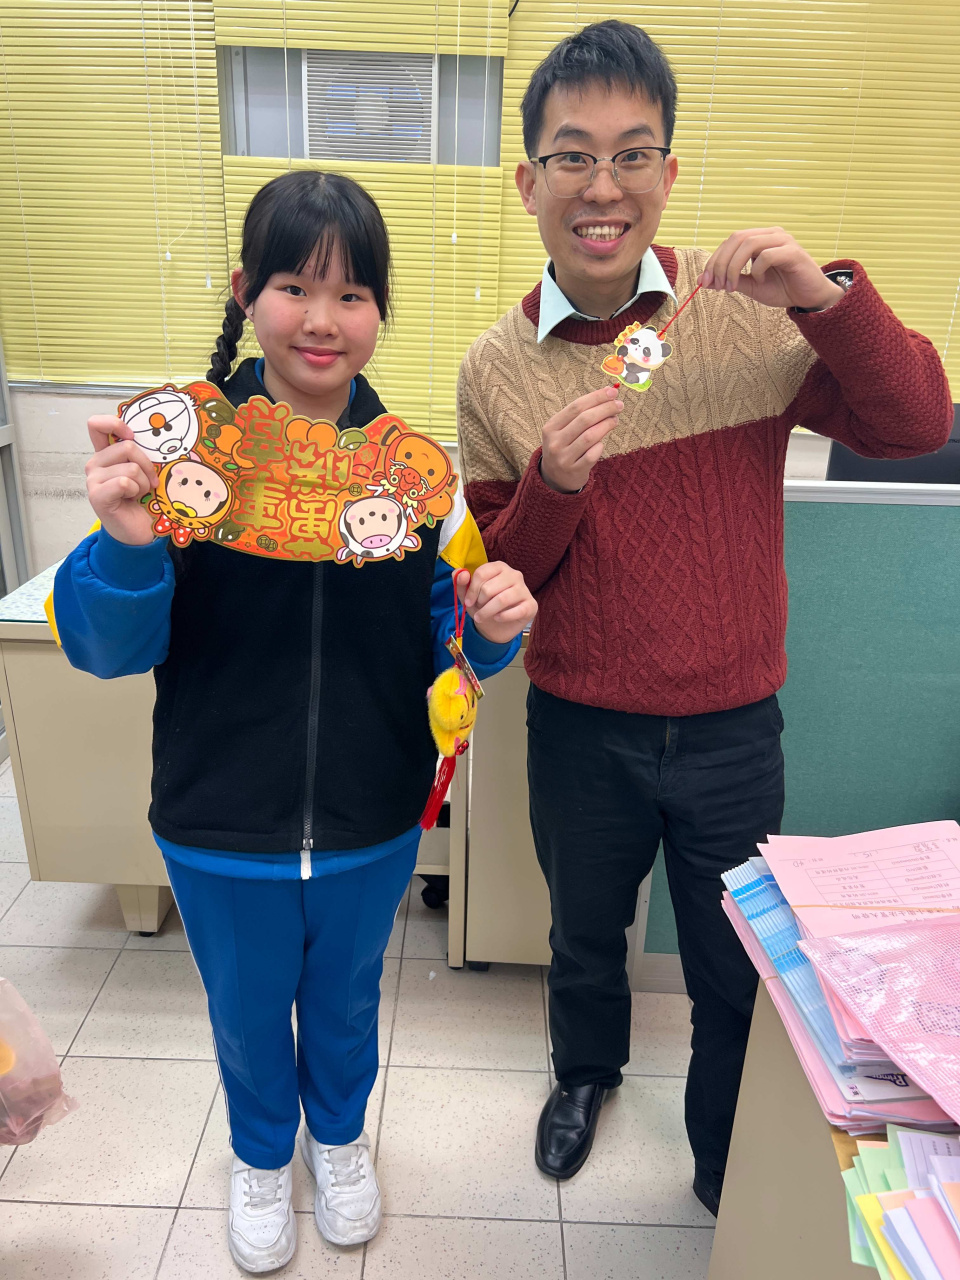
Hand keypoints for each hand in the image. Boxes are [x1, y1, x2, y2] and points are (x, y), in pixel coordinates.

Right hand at [85, 415, 157, 545]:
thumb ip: (143, 453)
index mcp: (106, 454)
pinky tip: (132, 500)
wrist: (139, 531)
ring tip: (139, 494)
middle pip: (127, 447)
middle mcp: (96, 463)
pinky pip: (124, 482)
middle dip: (147, 466)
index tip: (132, 436)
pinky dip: (136, 491)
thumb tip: (158, 437)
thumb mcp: (146, 471)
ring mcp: (93, 479)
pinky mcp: (96, 494)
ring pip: (130, 467)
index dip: (115, 424)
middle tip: (148, 483)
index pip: (97, 425)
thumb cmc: (144, 501)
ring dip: (143, 483)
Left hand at [458, 562, 537, 645]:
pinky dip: (503, 617)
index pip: (481, 574)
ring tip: (481, 618)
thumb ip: (461, 583)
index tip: (467, 602)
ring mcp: (524, 589)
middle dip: (479, 603)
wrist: (497, 626)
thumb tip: (461, 574)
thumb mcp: (468, 595)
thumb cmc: (484, 605)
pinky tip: (497, 618)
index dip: (471, 590)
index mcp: (499, 567)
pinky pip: (516, 611)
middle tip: (478, 610)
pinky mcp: (531, 605)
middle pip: (489, 588)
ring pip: (501, 600)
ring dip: (487, 612)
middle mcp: (514, 574)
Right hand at [540, 387, 622, 493]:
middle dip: (605, 409)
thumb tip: (607, 397)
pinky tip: (602, 442)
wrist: (554, 477)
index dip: (596, 397)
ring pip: (590, 436)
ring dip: (606, 425)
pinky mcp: (575, 470)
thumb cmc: (564, 446)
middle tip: (619, 405)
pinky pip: (593, 454)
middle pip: (584, 419)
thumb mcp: (563, 430)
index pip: (576, 406)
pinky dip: (600, 445)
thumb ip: (580, 415)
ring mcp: (564, 457)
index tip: (612, 392)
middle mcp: (555, 442)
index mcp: (551, 427)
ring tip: (615, 420)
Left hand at [699, 228, 845, 311]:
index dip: (713, 260)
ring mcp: (783, 240)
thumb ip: (730, 280)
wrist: (809, 298)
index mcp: (759, 238)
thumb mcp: (751, 286)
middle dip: (720, 263)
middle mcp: (770, 234)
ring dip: (734, 267)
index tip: (704, 282)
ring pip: (749, 243)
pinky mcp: (793, 252)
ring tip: (732, 287)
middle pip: (736, 238)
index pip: (729, 241)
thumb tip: (702, 281)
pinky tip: (761, 281)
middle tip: (716, 285)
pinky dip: (757, 270)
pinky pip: (766, 255)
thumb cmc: (782, 289)